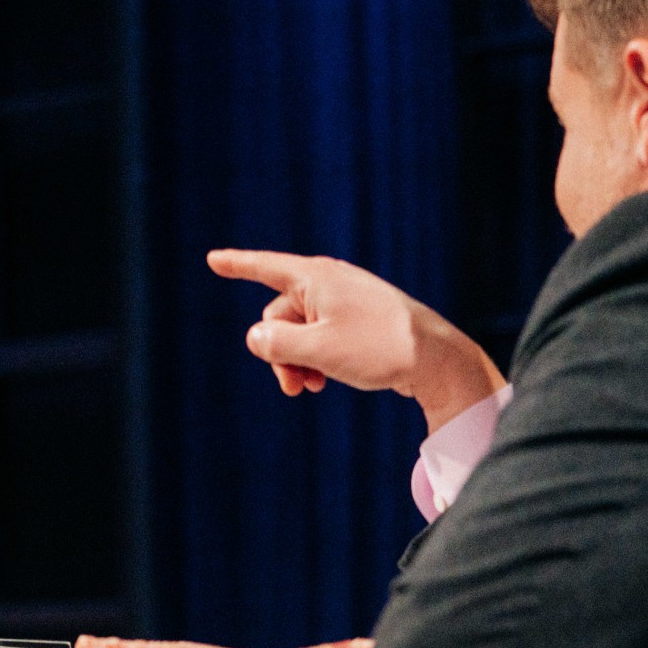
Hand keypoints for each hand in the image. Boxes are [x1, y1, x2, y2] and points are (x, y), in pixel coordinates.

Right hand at [207, 248, 504, 430]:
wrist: (435, 359)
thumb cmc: (377, 348)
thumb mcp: (316, 349)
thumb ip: (275, 344)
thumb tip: (255, 338)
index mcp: (316, 278)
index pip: (264, 267)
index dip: (236, 265)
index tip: (212, 259)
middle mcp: (328, 282)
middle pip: (278, 316)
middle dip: (278, 353)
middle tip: (295, 388)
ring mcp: (344, 301)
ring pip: (299, 331)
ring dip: (296, 361)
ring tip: (311, 388)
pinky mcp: (358, 320)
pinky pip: (321, 336)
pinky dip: (316, 358)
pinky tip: (325, 380)